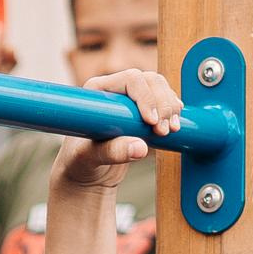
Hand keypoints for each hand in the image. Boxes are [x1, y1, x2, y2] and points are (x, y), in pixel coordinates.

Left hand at [52, 69, 183, 191]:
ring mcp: (130, 99)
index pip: (130, 79)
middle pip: (150, 81)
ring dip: (170, 108)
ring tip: (170, 130)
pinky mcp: (142, 112)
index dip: (146, 97)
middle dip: (162, 104)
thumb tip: (141, 148)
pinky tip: (174, 125)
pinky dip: (173, 112)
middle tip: (164, 130)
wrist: (85, 174)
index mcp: (97, 90)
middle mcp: (115, 90)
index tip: (151, 121)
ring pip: (160, 89)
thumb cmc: (78, 163)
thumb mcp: (90, 158)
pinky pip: (164, 102)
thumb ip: (112, 152)